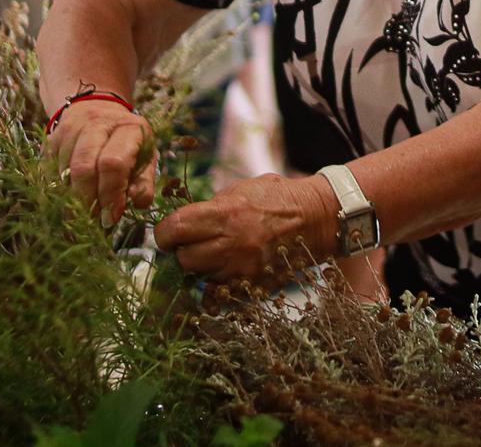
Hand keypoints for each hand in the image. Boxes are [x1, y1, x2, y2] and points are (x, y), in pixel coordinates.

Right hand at [47, 97, 154, 222]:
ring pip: (63, 173)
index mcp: (127, 127)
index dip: (110, 195)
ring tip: (84, 213)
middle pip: (82, 168)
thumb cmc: (126, 142)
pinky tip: (70, 200)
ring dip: (72, 200)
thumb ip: (144, 183)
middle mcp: (96, 123)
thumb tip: (137, 203)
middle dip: (88, 201)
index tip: (112, 217)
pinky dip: (58, 193)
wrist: (98, 110)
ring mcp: (69, 130)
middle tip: (95, 219)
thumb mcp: (146, 157)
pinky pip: (48, 173)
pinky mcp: (50, 140)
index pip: (113, 164)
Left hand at [155, 173, 337, 282]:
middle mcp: (232, 244)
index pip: (174, 230)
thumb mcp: (241, 189)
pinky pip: (222, 290)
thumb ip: (211, 207)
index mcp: (225, 214)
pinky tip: (227, 266)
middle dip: (181, 252)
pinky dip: (219, 281)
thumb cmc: (276, 197)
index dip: (164, 233)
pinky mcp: (254, 284)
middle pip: (184, 260)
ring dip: (201, 266)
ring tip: (214, 252)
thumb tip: (184, 222)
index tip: (167, 233)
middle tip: (189, 243)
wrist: (315, 218)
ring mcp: (243, 268)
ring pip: (202, 277)